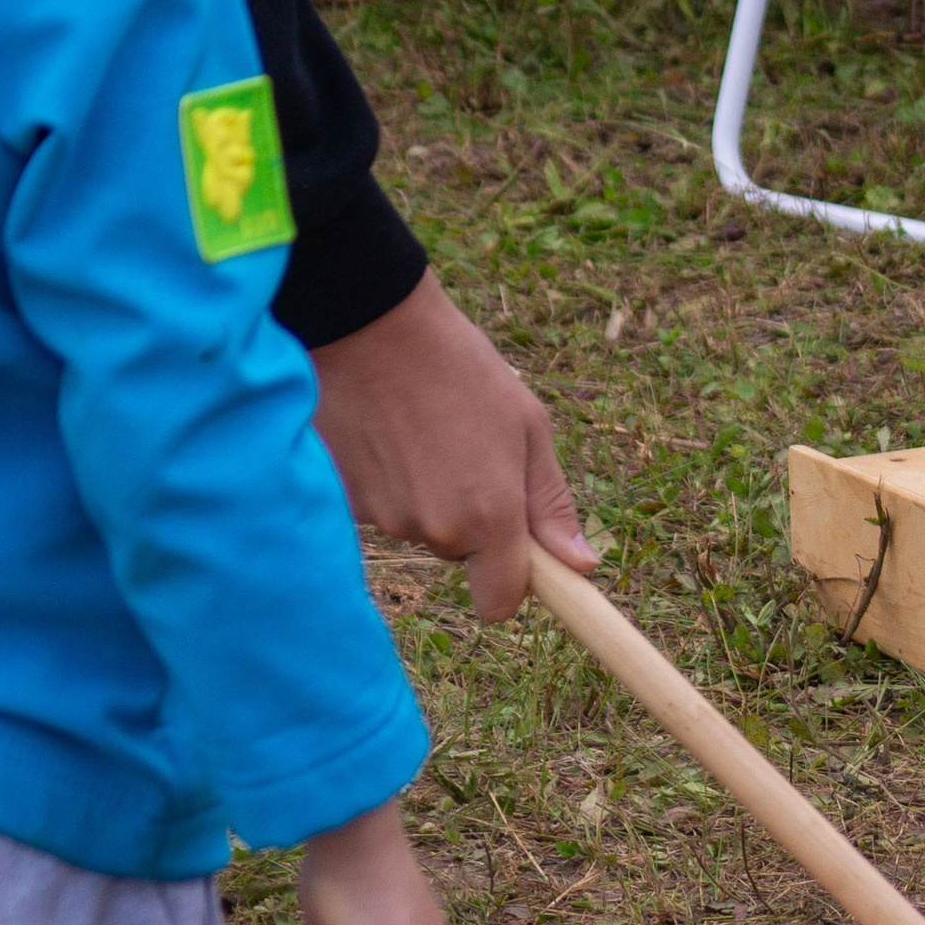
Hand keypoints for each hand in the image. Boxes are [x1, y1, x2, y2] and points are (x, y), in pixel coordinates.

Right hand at [313, 270, 596, 621]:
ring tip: (422, 429)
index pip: (499, 603)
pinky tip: (386, 431)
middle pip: (459, 555)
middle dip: (468, 520)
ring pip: (419, 526)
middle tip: (464, 450)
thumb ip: (551, 504)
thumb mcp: (527, 426)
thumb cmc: (459, 366)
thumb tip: (581, 566)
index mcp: (490, 517)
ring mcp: (383, 517)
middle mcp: (435, 529)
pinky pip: (379, 506)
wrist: (367, 321)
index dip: (508, 583)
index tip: (514, 555)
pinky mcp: (343, 499)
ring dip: (425, 494)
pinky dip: (386, 480)